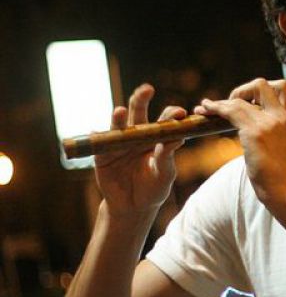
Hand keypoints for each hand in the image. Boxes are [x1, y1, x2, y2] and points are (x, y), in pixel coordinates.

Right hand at [95, 84, 185, 216]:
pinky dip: (96, 138)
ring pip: (118, 126)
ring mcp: (118, 143)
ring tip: (121, 111)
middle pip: (139, 113)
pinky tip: (95, 132)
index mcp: (156, 137)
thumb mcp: (165, 174)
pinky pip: (98, 145)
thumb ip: (167, 157)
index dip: (171, 114)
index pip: (164, 120)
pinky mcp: (102, 156)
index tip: (180, 113)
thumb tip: (176, 138)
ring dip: (118, 118)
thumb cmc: (154, 188)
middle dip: (141, 99)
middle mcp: (137, 135)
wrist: (134, 207)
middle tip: (147, 89)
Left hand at [196, 78, 285, 211]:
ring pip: (242, 97)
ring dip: (222, 101)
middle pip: (262, 83)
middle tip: (232, 106)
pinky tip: (204, 111)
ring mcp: (268, 123)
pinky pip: (231, 111)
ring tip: (207, 108)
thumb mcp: (283, 148)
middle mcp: (281, 116)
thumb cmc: (284, 177)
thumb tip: (260, 134)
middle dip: (243, 89)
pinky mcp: (255, 133)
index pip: (281, 87)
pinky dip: (215, 108)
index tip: (249, 104)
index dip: (261, 90)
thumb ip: (274, 134)